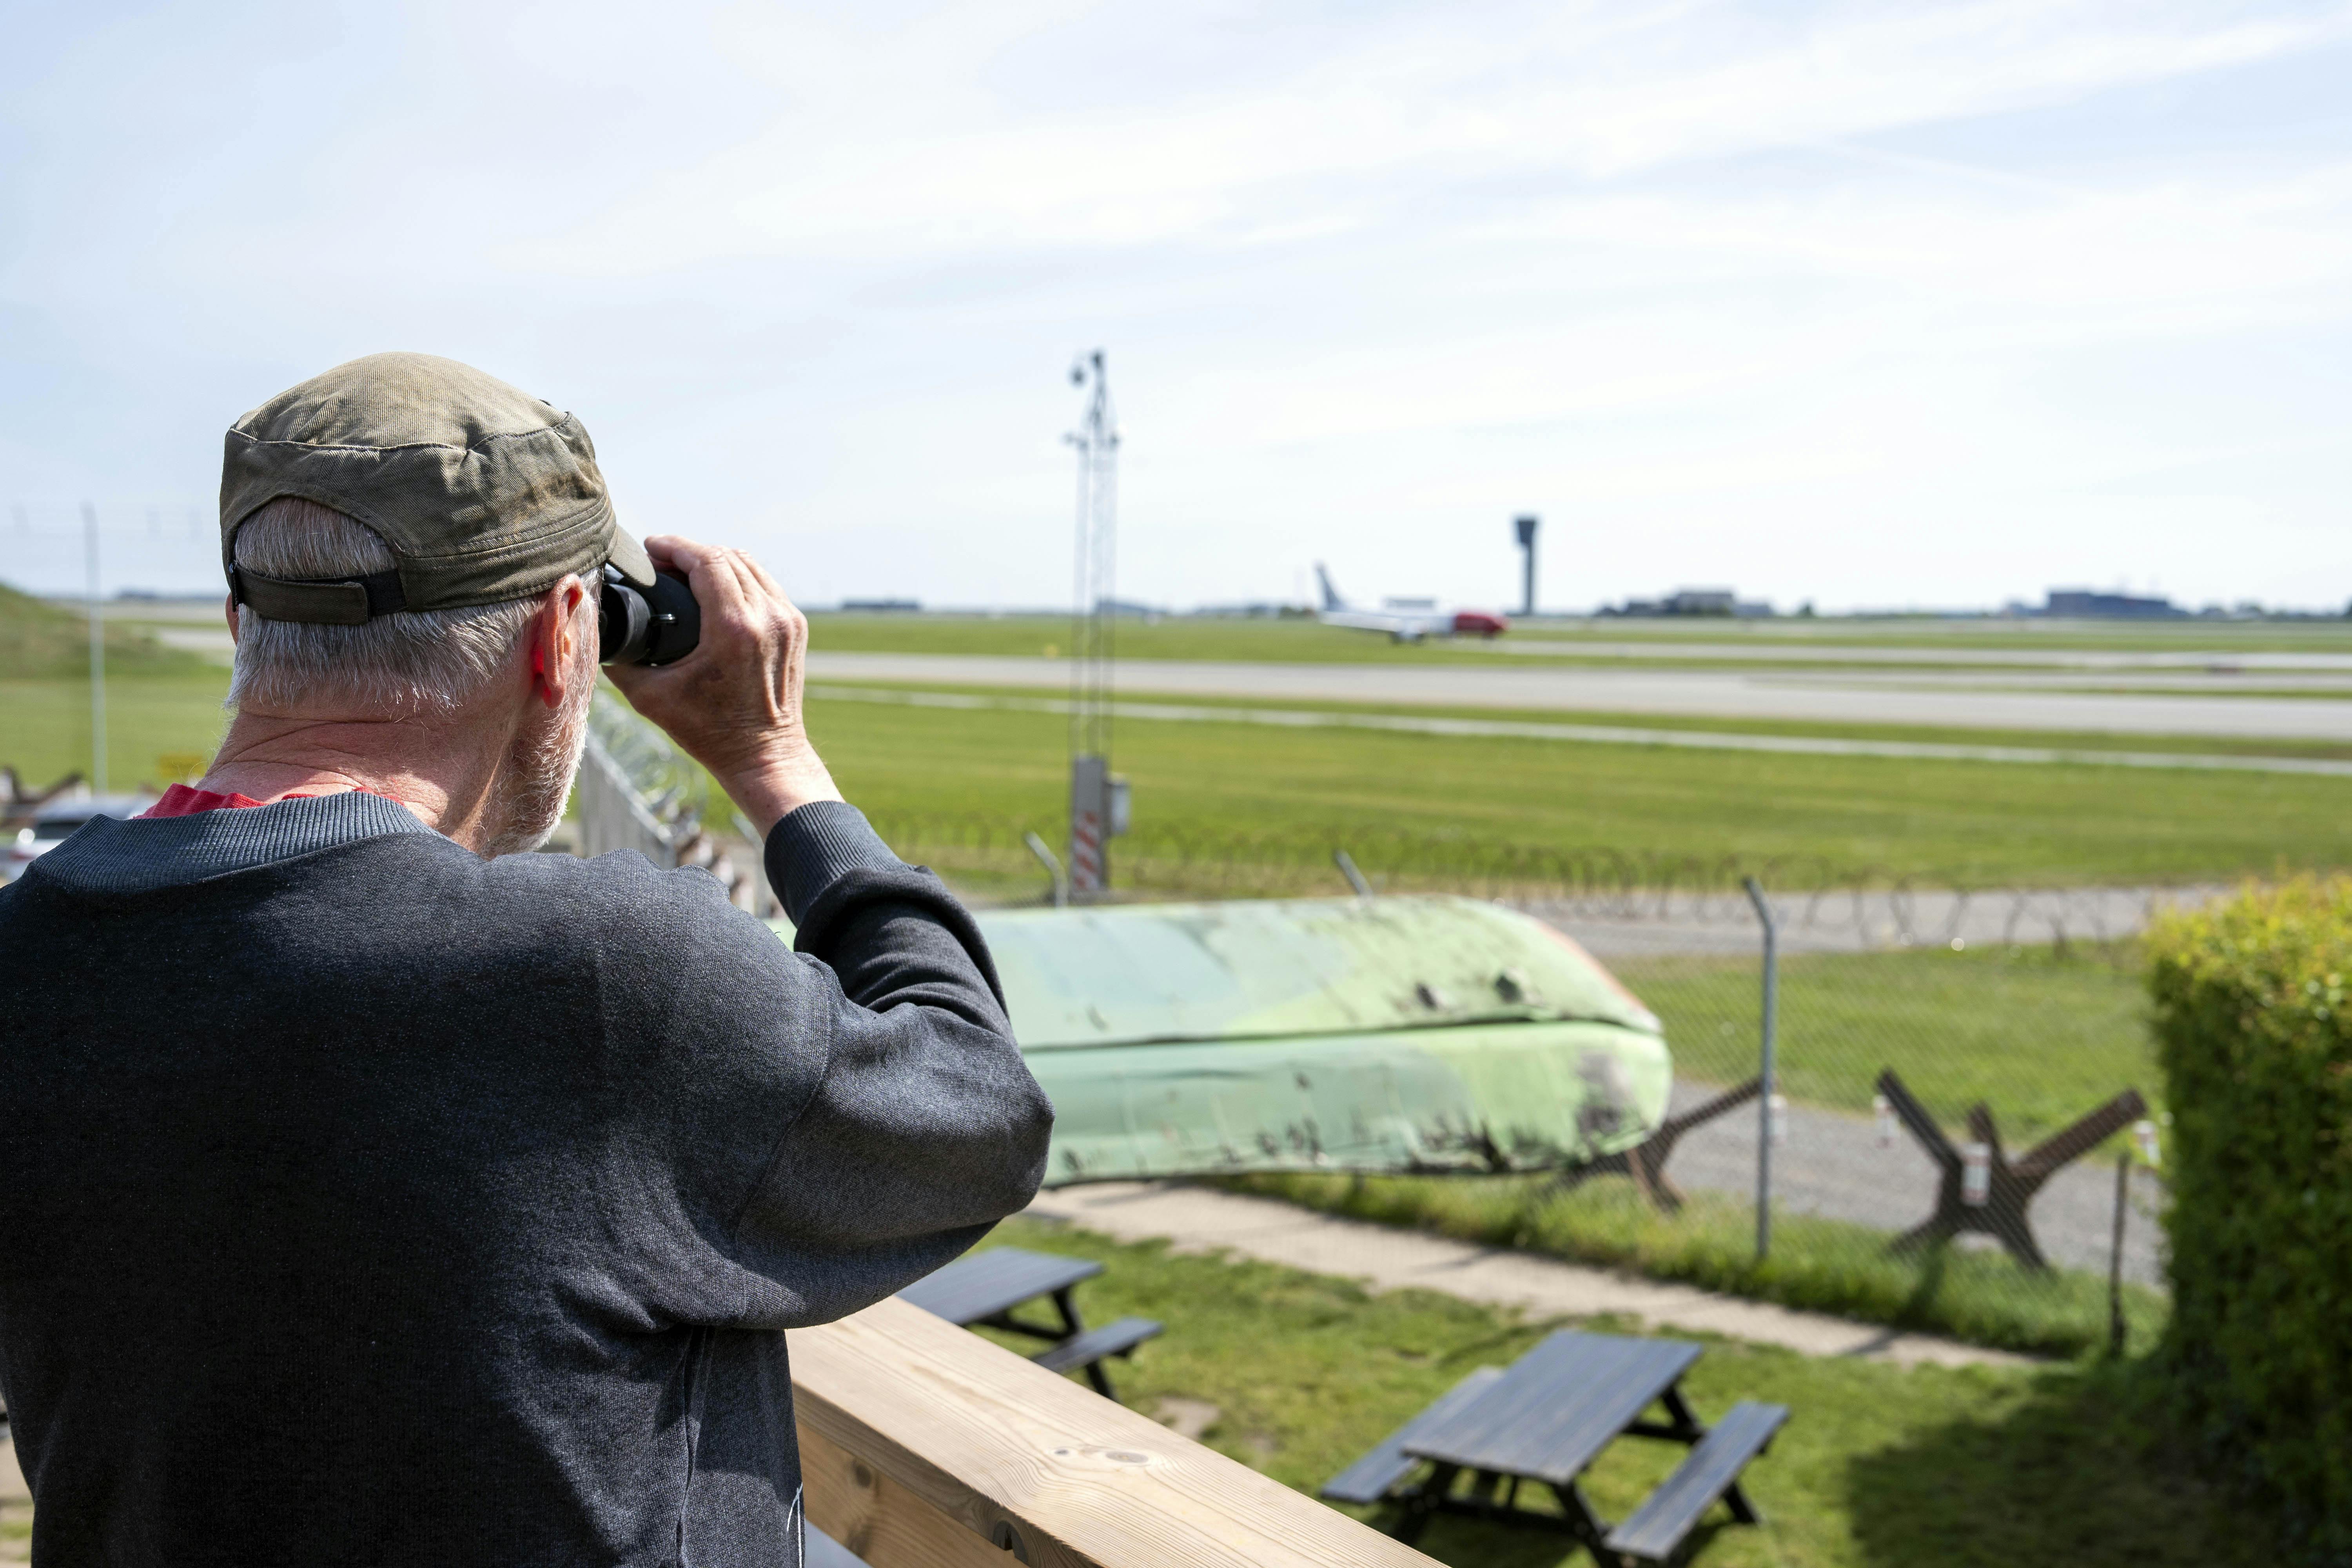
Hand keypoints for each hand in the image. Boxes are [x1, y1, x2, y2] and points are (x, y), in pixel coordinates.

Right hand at [603, 536, 842, 837]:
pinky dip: (739, 576)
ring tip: (685, 570)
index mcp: (734, 629)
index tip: (650, 547)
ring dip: (716, 560)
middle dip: (690, 551)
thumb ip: (619, 662)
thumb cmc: (710, 732)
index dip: (674, 546)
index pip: (707, 559)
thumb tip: (598, 630)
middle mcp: (767, 617)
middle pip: (727, 556)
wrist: (764, 756)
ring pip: (749, 565)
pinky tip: (717, 585)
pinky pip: (766, 583)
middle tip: (661, 561)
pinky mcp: (796, 627)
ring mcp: (787, 621)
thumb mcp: (652, 698)